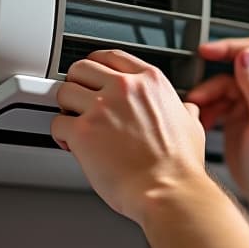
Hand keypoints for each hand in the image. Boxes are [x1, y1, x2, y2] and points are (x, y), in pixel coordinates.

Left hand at [51, 49, 209, 223]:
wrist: (168, 191)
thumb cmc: (179, 166)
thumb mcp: (192, 126)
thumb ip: (182, 111)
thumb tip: (186, 110)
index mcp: (150, 82)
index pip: (111, 56)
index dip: (97, 66)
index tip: (93, 77)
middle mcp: (124, 88)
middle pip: (82, 68)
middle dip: (78, 85)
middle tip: (80, 102)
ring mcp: (101, 108)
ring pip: (64, 92)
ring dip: (67, 109)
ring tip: (75, 124)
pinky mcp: (82, 132)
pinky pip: (56, 124)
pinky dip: (61, 136)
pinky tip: (73, 146)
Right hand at [186, 38, 248, 207]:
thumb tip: (246, 57)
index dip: (230, 48)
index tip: (206, 52)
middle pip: (233, 70)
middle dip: (212, 81)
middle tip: (196, 95)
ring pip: (222, 87)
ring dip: (207, 98)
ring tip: (198, 114)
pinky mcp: (237, 116)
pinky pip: (217, 103)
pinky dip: (207, 110)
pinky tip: (202, 122)